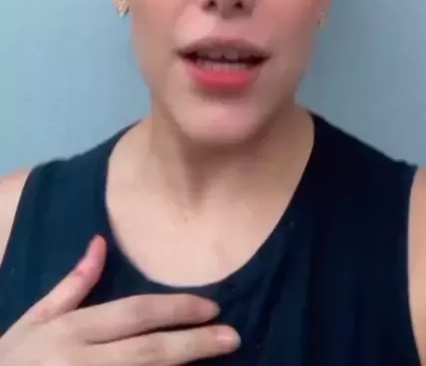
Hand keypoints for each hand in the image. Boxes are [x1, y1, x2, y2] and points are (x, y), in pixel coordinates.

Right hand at [0, 235, 240, 364]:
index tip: (211, 307)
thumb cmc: (14, 358)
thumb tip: (101, 242)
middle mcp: (83, 362)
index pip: (133, 314)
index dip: (175, 309)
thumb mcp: (36, 319)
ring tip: (220, 358)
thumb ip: (73, 285)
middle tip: (233, 336)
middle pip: (148, 352)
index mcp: (72, 331)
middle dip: (193, 343)